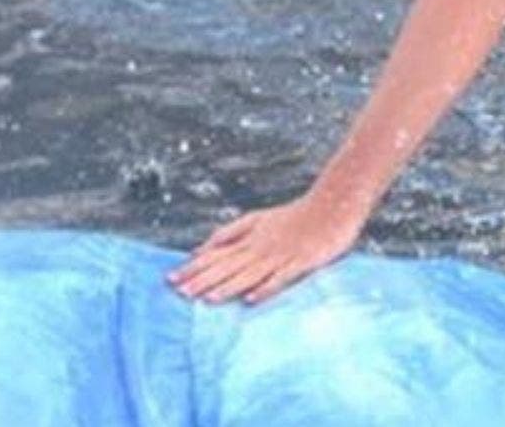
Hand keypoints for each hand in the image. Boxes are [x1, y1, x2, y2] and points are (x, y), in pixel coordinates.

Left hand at [168, 188, 367, 305]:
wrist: (333, 204)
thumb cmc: (294, 215)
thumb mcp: (257, 219)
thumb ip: (229, 234)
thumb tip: (199, 249)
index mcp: (250, 240)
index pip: (216, 255)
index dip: (194, 267)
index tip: (170, 280)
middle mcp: (261, 249)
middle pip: (228, 266)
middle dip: (203, 280)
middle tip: (179, 293)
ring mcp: (282, 256)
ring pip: (250, 274)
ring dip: (228, 287)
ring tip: (207, 300)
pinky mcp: (303, 262)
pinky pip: (282, 278)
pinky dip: (267, 287)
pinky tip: (252, 300)